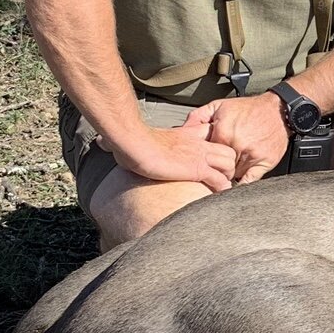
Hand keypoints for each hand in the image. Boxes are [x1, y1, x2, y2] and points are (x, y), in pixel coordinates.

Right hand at [112, 118, 238, 191]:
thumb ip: (137, 143)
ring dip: (228, 177)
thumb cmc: (131, 142)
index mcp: (187, 135)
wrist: (133, 141)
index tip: (212, 164)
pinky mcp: (197, 168)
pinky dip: (222, 189)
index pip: (212, 138)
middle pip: (228, 151)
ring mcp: (200, 155)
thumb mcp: (140, 140)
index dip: (216, 151)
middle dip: (229, 166)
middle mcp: (197, 143)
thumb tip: (103, 144)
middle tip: (222, 179)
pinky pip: (220, 180)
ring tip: (221, 189)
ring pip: (230, 163)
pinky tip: (217, 197)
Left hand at [201, 93, 290, 183]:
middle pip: (219, 166)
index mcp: (224, 133)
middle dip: (216, 167)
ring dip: (229, 174)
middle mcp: (237, 145)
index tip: (203, 159)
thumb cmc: (248, 108)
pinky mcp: (265, 162)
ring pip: (233, 174)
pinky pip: (250, 180)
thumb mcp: (219, 106)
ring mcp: (252, 155)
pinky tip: (236, 185)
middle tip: (215, 166)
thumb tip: (181, 130)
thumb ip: (198, 117)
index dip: (204, 157)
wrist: (277, 109)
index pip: (206, 154)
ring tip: (226, 172)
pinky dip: (242, 184)